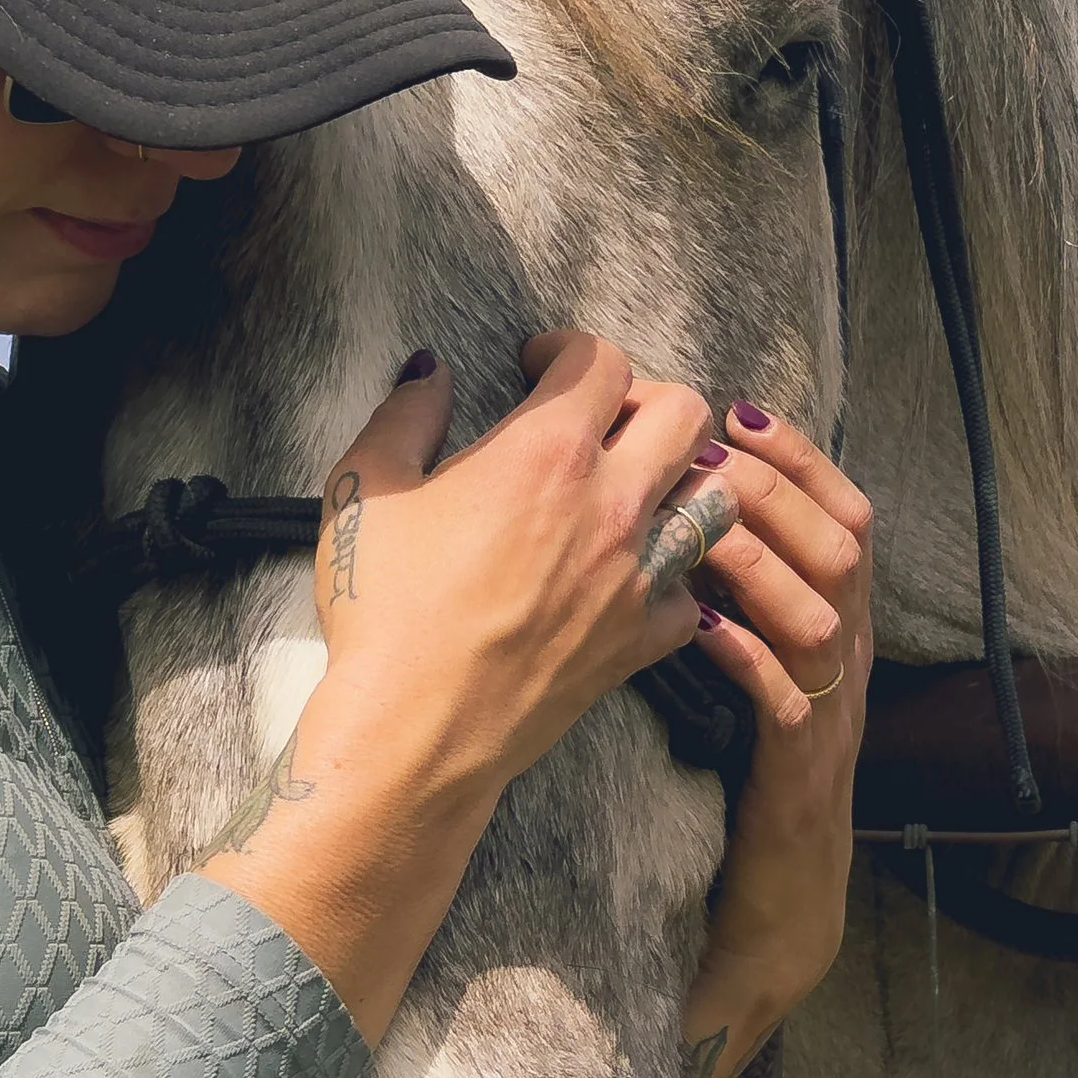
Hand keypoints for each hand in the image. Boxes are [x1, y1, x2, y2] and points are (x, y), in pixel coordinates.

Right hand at [309, 333, 726, 796]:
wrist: (416, 728)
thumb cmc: (383, 609)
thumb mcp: (364, 488)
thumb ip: (405, 413)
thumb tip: (430, 372)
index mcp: (545, 452)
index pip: (601, 361)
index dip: (568, 349)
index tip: (539, 363)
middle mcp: (611, 503)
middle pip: (686, 413)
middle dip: (646, 398)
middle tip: (600, 416)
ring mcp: (637, 575)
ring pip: (713, 498)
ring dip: (680, 480)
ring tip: (633, 488)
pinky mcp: (642, 638)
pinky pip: (694, 589)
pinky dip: (674, 575)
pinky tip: (633, 574)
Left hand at [673, 407, 871, 1077]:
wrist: (778, 894)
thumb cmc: (754, 764)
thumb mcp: (754, 659)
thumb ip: (736, 589)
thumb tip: (687, 501)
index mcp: (840, 622)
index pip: (846, 513)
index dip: (801, 456)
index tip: (740, 407)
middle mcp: (849, 657)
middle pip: (844, 545)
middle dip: (778, 487)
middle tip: (710, 450)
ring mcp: (833, 713)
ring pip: (827, 612)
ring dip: (762, 557)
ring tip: (700, 518)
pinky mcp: (801, 771)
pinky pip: (788, 702)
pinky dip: (747, 657)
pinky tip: (698, 627)